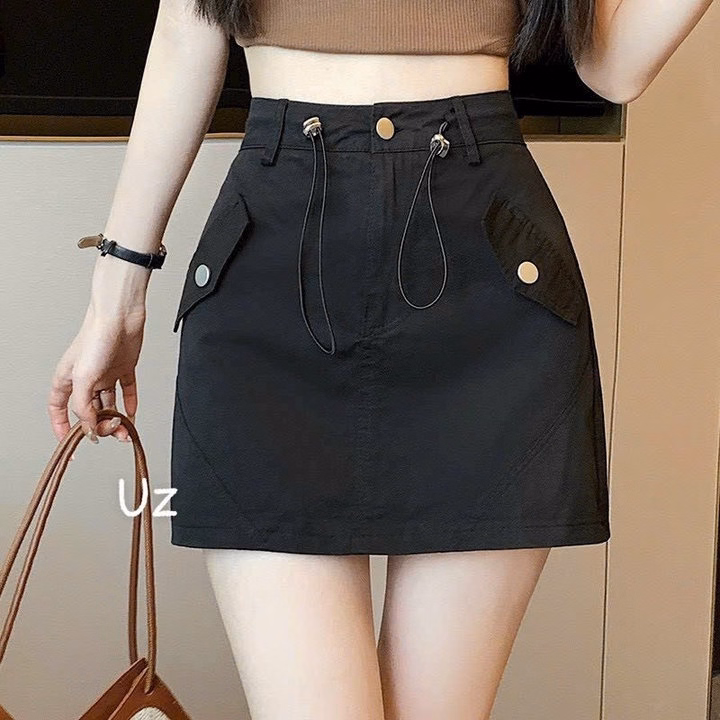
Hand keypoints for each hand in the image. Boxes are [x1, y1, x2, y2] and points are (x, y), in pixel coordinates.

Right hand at [47, 302, 145, 443]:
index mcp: (67, 379)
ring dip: (117, 419)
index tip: (73, 444)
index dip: (62, 428)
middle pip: (89, 410)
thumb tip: (87, 428)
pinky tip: (133, 414)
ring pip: (109, 403)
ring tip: (126, 430)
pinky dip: (130, 403)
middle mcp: (85, 378)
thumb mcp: (83, 378)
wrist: (120, 317)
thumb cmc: (96, 338)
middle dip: (100, 425)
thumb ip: (82, 406)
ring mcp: (105, 373)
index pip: (59, 409)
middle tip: (112, 431)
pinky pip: (127, 390)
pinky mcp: (124, 367)